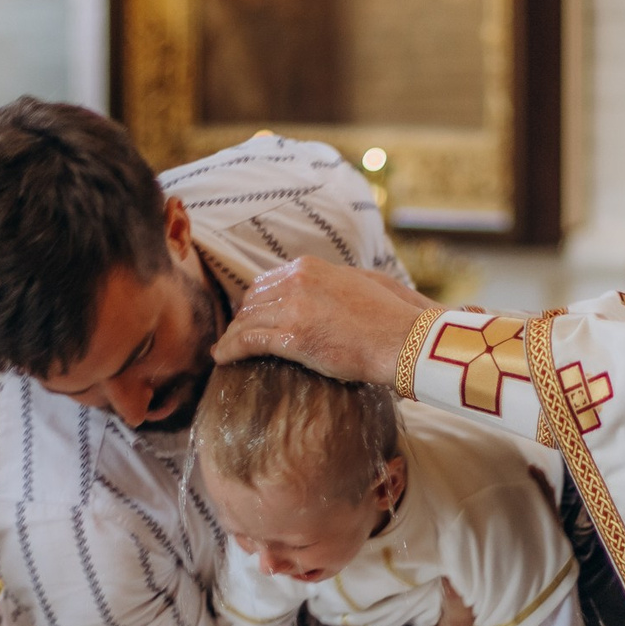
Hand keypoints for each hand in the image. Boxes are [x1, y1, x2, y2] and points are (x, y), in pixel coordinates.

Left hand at [213, 257, 433, 383]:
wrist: (402, 338)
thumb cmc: (391, 314)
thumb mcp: (360, 280)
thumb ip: (333, 280)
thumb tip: (324, 284)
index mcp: (309, 267)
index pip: (267, 282)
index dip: (256, 302)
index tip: (251, 316)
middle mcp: (296, 281)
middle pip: (253, 301)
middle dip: (243, 319)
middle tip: (236, 336)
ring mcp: (293, 308)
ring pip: (247, 321)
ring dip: (233, 336)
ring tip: (224, 351)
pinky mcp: (292, 337)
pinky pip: (248, 341)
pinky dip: (230, 349)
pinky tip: (222, 358)